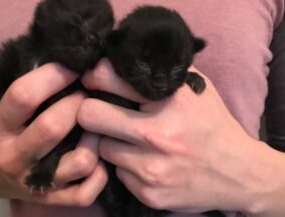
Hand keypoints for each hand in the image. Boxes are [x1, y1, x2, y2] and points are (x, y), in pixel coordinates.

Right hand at [0, 63, 106, 206]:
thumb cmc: (2, 136)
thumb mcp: (3, 112)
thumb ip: (29, 92)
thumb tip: (63, 63)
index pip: (24, 96)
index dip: (54, 76)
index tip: (73, 68)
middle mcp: (15, 157)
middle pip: (54, 126)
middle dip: (78, 104)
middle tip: (86, 96)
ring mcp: (37, 183)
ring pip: (80, 161)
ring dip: (96, 138)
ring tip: (96, 127)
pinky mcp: (52, 200)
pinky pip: (85, 193)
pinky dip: (100, 174)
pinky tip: (99, 158)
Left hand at [79, 59, 284, 215]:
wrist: (239, 173)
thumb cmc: (214, 125)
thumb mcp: (196, 88)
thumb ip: (162, 72)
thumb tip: (123, 61)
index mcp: (170, 101)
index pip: (108, 80)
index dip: (95, 78)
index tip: (95, 81)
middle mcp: (157, 136)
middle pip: (90, 116)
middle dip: (92, 112)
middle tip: (103, 112)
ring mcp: (151, 169)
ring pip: (101, 148)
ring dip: (111, 141)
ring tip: (131, 140)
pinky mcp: (148, 194)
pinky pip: (118, 173)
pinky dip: (126, 165)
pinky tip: (145, 161)